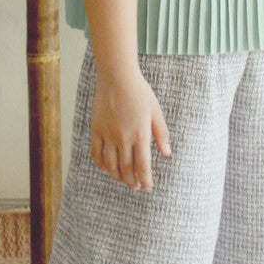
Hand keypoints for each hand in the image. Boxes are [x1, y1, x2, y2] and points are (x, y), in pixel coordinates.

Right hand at [90, 67, 171, 190]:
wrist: (117, 76)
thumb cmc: (139, 92)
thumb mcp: (156, 111)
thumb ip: (161, 134)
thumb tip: (166, 153)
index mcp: (140, 134)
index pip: (143, 165)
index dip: (145, 179)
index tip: (148, 187)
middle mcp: (123, 137)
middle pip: (126, 168)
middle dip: (132, 181)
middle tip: (136, 187)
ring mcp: (108, 134)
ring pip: (111, 164)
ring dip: (117, 176)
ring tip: (123, 180)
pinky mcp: (96, 129)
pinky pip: (96, 152)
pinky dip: (101, 164)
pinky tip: (106, 168)